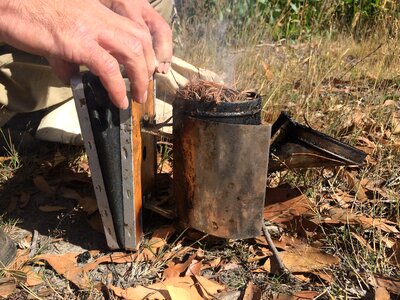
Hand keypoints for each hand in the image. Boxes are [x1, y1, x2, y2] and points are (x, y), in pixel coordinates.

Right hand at [0, 0, 172, 107]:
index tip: (143, 71)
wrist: (7, 4)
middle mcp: (100, 17)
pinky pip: (108, 67)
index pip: (135, 29)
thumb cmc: (29, 16)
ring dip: (140, 77)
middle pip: (141, 40)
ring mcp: (91, 27)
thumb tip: (72, 77)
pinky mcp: (78, 41)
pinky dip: (117, 87)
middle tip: (142, 88)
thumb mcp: (59, 36)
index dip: (146, 52)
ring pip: (133, 50)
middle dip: (148, 66)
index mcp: (99, 13)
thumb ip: (70, 57)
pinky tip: (119, 101)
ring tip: (137, 97)